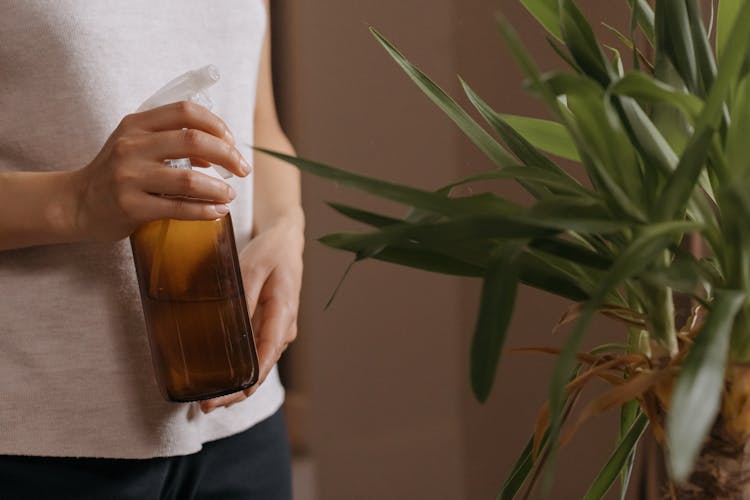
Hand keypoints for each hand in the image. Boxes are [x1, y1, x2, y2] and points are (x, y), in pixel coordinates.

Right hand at [70, 101, 251, 240]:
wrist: (77, 203)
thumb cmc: (117, 173)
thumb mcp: (138, 145)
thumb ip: (172, 141)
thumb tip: (218, 150)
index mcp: (136, 124)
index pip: (185, 111)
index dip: (216, 124)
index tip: (232, 141)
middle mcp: (131, 146)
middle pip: (193, 141)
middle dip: (227, 155)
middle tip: (243, 169)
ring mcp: (129, 176)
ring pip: (189, 179)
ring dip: (218, 188)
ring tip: (230, 195)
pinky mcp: (130, 206)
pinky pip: (178, 208)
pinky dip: (205, 210)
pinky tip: (217, 211)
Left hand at [199, 212, 303, 412]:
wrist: (286, 240)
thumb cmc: (271, 252)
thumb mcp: (252, 268)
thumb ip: (242, 297)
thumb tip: (229, 327)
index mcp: (282, 315)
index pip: (265, 358)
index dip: (244, 384)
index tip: (221, 398)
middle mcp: (284, 329)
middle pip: (262, 369)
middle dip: (236, 392)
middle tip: (205, 407)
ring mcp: (278, 330)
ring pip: (259, 365)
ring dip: (237, 384)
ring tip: (208, 398)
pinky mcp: (270, 327)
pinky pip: (257, 354)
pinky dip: (241, 369)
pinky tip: (221, 377)